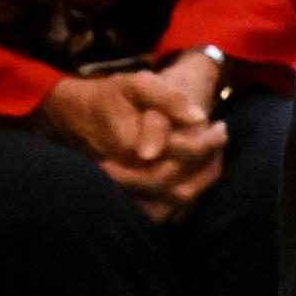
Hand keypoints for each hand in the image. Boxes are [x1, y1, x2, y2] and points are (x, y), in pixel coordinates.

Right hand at [36, 66, 226, 218]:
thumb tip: (199, 118)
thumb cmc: (110, 96)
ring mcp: (126, 192)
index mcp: (133, 148)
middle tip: (219, 138)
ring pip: (177, 203)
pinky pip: (165, 211)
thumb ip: (168, 99)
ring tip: (212, 156)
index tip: (220, 126)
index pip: (186, 154)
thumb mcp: (137, 84)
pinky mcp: (127, 199)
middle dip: (209, 162)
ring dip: (202, 182)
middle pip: (184, 185)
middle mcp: (129, 176)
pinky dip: (187, 197)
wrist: (75, 115)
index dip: (211, 142)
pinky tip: (195, 174)